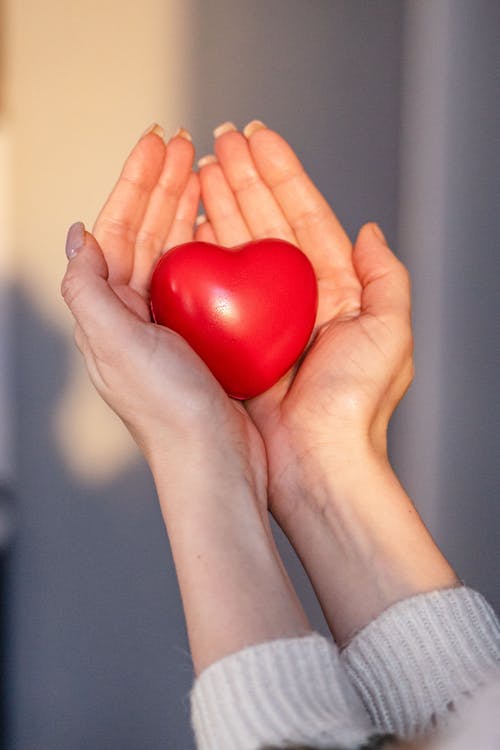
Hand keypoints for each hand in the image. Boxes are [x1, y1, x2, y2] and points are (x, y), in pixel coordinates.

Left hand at [61, 127, 266, 510]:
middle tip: (185, 143)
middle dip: (162, 185)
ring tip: (201, 170)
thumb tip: (77, 234)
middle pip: (145, 233)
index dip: (134, 183)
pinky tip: (219, 226)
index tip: (157, 143)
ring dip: (184, 207)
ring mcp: (169, 326)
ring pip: (174, 250)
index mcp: (108, 312)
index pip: (116, 230)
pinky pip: (203, 279)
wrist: (214, 462)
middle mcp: (134, 315)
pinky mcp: (202, 339)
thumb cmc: (168, 411)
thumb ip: (86, 288)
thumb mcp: (114, 344)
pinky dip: (209, 246)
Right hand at [197, 122, 411, 521]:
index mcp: (337, 291)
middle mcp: (297, 299)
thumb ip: (386, 276)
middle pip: (267, 224)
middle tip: (217, 140)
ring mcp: (262, 319)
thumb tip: (370, 228)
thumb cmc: (355, 406)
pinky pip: (215, 289)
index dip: (282, 174)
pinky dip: (203, 255)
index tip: (256, 137)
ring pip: (237, 249)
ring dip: (220, 206)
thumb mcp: (390, 333)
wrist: (317, 465)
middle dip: (244, 178)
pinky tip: (190, 224)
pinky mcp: (233, 342)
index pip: (306, 217)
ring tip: (198, 169)